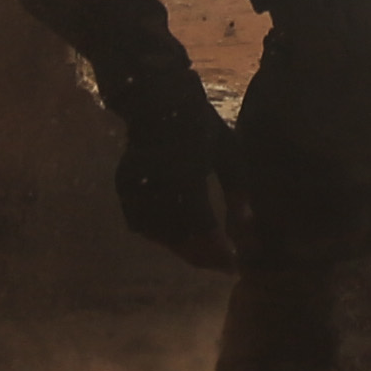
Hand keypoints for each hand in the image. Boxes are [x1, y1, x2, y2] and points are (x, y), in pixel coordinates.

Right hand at [114, 130, 236, 271]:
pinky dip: (161, 236)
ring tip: (204, 255)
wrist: (157, 103)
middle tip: (221, 266)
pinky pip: (141, 224)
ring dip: (182, 248)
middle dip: (201, 254)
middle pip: (178, 232)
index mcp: (189, 164)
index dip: (215, 247)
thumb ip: (238, 191)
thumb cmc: (202, 126)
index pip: (200, 219)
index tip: (233, 266)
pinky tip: (179, 239)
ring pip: (158, 232)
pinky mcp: (123, 188)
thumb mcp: (228, 152)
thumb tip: (247, 231)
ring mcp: (136, 183)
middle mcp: (158, 176)